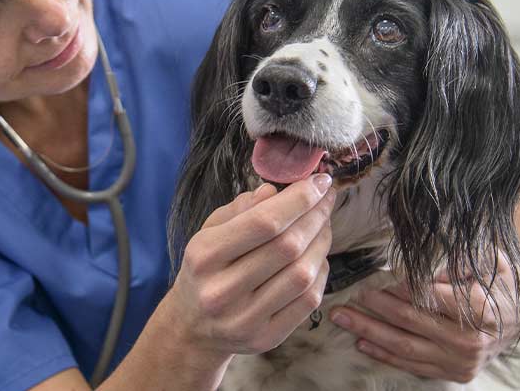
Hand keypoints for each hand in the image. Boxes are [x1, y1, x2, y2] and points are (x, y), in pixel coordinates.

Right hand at [163, 174, 337, 355]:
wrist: (192, 327)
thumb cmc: (205, 271)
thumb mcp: (209, 232)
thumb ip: (241, 209)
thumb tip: (276, 192)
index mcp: (205, 256)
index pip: (264, 222)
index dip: (300, 199)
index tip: (320, 181)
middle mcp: (222, 290)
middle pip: (288, 246)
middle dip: (316, 216)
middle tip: (327, 199)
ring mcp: (245, 318)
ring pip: (302, 274)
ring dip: (322, 243)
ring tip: (324, 225)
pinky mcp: (266, 338)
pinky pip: (308, 301)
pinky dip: (320, 272)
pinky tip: (317, 256)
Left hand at [328, 251, 519, 383]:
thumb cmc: (500, 281)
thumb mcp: (487, 260)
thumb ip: (455, 262)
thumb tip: (418, 264)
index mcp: (480, 309)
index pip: (428, 298)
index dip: (397, 288)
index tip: (372, 279)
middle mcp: (470, 340)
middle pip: (411, 323)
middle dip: (374, 309)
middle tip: (347, 297)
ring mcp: (462, 361)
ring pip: (405, 347)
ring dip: (369, 333)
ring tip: (343, 319)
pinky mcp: (455, 373)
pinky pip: (413, 366)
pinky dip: (385, 355)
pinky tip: (362, 342)